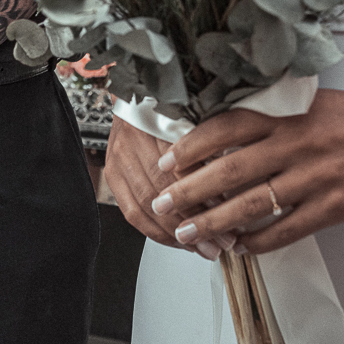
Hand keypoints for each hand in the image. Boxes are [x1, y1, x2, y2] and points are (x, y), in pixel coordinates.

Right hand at [105, 117, 231, 259]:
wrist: (137, 95)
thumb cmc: (170, 109)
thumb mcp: (196, 119)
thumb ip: (208, 150)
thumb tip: (231, 192)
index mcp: (154, 124)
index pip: (178, 169)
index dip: (204, 196)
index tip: (229, 215)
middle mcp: (131, 142)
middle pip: (161, 192)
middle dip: (193, 222)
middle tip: (220, 241)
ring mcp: (118, 159)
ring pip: (145, 207)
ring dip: (176, 234)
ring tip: (202, 248)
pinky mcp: (112, 174)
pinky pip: (131, 213)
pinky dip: (155, 232)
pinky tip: (176, 241)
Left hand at [151, 88, 343, 254]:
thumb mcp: (314, 102)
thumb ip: (274, 114)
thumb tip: (226, 129)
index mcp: (288, 114)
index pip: (225, 128)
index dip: (190, 146)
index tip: (163, 162)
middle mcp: (296, 143)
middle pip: (229, 169)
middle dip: (189, 190)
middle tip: (162, 205)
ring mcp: (316, 176)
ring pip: (253, 203)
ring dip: (216, 221)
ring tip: (189, 233)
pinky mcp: (337, 206)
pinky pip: (289, 229)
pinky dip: (260, 242)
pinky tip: (241, 248)